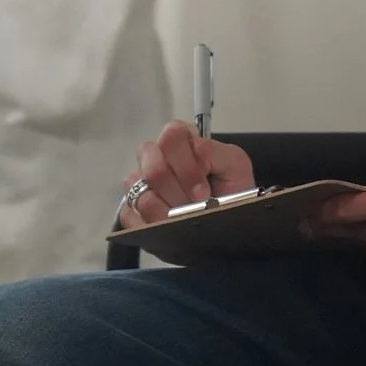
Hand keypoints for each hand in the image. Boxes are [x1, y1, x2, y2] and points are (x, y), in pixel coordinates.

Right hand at [119, 121, 254, 228]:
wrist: (227, 224)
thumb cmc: (230, 191)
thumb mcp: (234, 165)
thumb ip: (214, 152)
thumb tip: (195, 158)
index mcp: (179, 140)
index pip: (171, 137)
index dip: (187, 167)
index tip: (203, 192)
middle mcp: (155, 157)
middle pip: (154, 168)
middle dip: (179, 194)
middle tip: (197, 207)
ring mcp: (140, 184)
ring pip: (142, 196)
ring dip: (169, 214)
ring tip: (186, 219)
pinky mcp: (131, 210)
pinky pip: (132, 217)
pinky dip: (154, 227)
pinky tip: (171, 229)